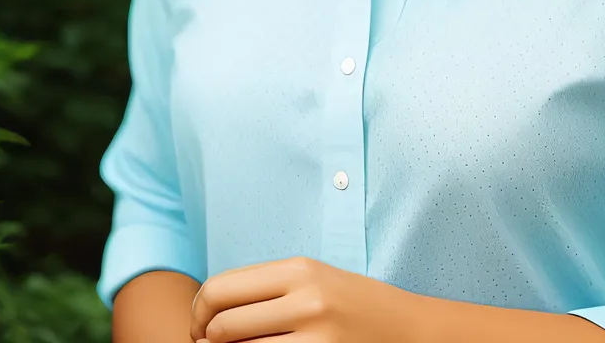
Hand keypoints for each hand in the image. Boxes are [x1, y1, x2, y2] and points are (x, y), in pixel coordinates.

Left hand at [189, 255, 425, 342]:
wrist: (407, 329)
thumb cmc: (352, 305)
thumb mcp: (312, 281)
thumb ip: (265, 291)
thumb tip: (205, 317)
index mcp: (299, 269)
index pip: (220, 288)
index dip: (197, 313)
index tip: (199, 328)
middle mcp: (306, 299)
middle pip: (221, 325)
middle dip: (205, 342)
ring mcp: (315, 337)